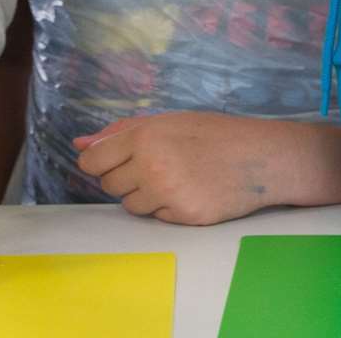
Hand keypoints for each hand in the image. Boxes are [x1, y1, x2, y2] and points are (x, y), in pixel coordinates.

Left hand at [74, 112, 313, 225]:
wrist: (261, 157)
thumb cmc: (214, 134)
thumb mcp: (168, 121)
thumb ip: (120, 132)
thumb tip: (80, 144)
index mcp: (144, 136)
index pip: (93, 161)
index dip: (100, 162)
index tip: (114, 161)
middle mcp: (152, 165)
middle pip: (109, 185)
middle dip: (126, 178)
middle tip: (156, 166)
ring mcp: (168, 193)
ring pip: (131, 205)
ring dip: (145, 196)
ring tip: (176, 178)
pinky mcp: (184, 217)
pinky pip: (157, 218)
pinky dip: (168, 209)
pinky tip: (190, 191)